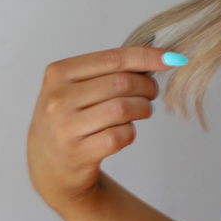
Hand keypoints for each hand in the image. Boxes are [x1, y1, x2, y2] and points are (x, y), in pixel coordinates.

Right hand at [28, 47, 165, 209]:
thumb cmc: (70, 119)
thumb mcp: (76, 88)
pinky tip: (124, 132)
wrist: (49, 166)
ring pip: (123, 109)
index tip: (171, 59)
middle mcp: (58, 98)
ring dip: (142, 109)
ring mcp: (66, 127)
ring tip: (143, 111)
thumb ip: (108, 70)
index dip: (146, 57)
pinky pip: (121, 136)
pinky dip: (131, 133)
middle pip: (121, 83)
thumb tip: (153, 54)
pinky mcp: (78, 153)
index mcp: (58, 73)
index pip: (112, 58)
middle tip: (152, 93)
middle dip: (147, 87)